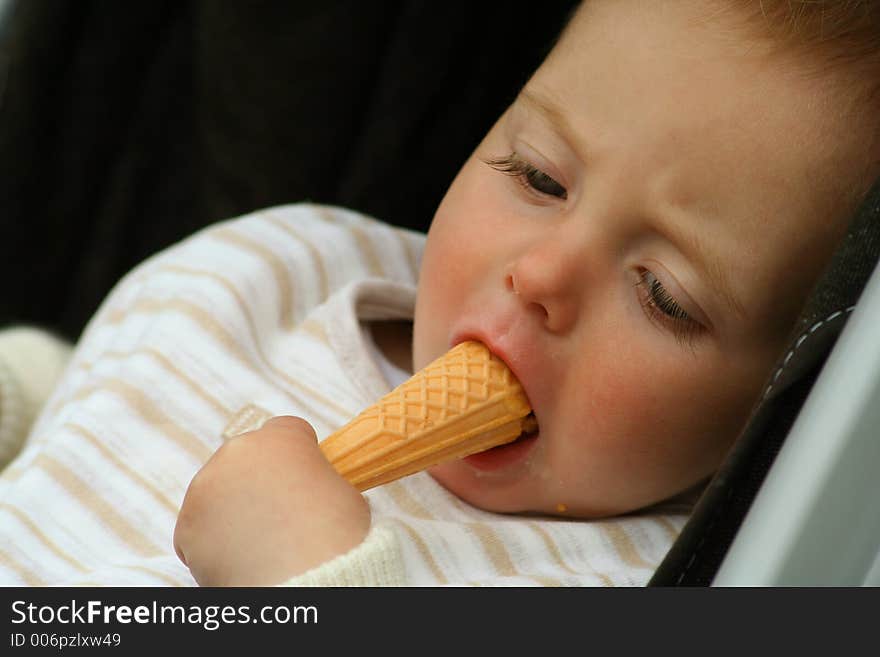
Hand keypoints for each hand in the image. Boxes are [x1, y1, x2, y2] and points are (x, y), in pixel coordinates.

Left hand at [174, 416, 369, 585]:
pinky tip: (240, 557)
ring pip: (218, 492)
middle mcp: (238, 454)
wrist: (308, 583)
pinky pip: (200, 528)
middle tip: (278, 514)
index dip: (297, 455)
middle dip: (258, 481)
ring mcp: (206, 488)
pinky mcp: (186, 526)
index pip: (284, 431)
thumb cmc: (335, 540)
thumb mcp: (345, 494)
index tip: (302, 476)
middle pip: (246, 459)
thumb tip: (311, 491)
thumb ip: (318, 479)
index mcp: (282, 438)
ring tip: (260, 541)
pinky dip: (215, 540)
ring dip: (233, 509)